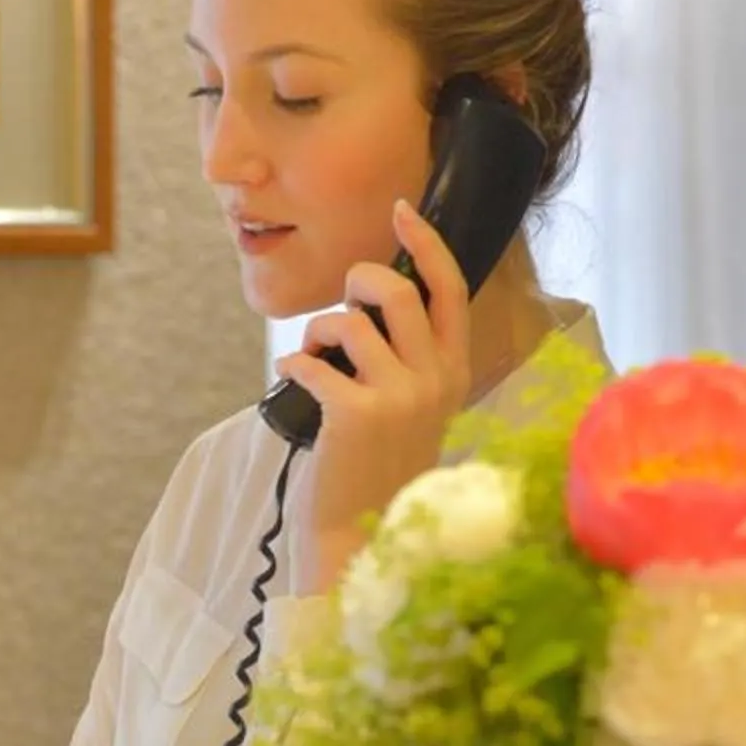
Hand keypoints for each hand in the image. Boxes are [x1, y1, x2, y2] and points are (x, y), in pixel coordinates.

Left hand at [276, 199, 474, 595]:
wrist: (363, 534)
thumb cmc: (379, 465)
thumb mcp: (416, 407)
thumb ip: (409, 357)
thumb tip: (371, 298)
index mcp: (455, 372)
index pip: (450, 289)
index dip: (426, 244)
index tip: (400, 211)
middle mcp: (435, 380)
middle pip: (393, 291)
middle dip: (353, 282)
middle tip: (338, 309)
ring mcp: (399, 397)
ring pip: (348, 321)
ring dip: (317, 330)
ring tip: (313, 356)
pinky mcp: (356, 413)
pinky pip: (312, 360)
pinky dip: (292, 364)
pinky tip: (290, 379)